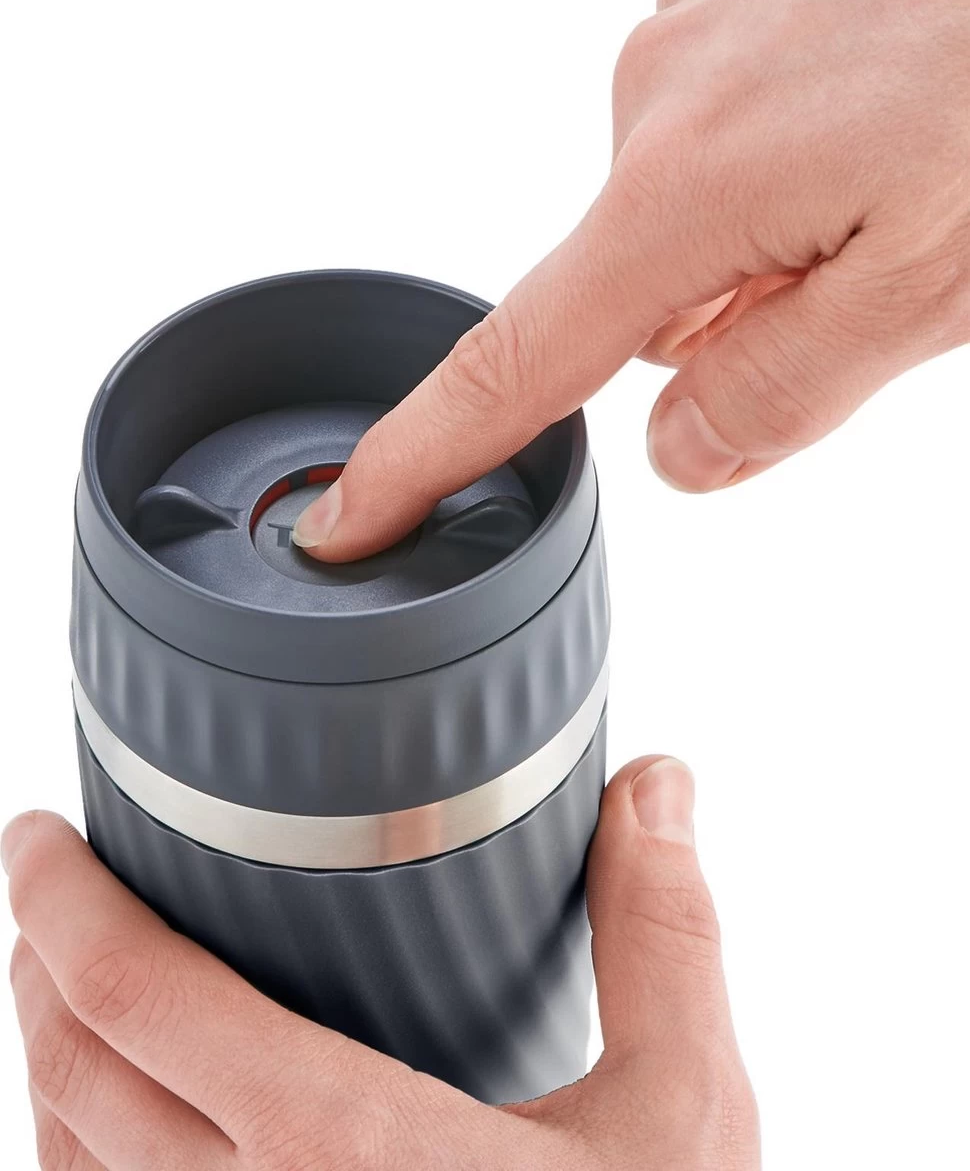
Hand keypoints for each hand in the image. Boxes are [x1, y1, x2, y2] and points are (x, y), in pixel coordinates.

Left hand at [5, 758, 756, 1169]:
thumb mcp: (680, 1112)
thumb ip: (659, 932)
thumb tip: (656, 783)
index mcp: (345, 1154)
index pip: (136, 999)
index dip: (62, 902)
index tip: (43, 837)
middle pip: (74, 1075)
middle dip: (38, 959)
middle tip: (47, 879)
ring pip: (67, 1169)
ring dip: (48, 1058)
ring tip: (62, 977)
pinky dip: (78, 1156)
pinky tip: (114, 1121)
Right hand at [291, 0, 969, 560]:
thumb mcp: (929, 290)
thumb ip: (781, 391)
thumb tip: (675, 452)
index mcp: (686, 191)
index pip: (513, 365)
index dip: (422, 455)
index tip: (348, 515)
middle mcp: (655, 100)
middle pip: (634, 296)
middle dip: (721, 322)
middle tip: (854, 276)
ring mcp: (686, 31)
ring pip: (680, 214)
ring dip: (752, 238)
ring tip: (879, 187)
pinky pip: (711, 128)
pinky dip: (767, 159)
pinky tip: (860, 119)